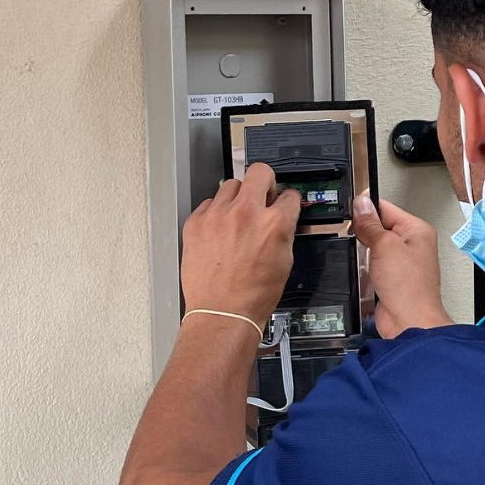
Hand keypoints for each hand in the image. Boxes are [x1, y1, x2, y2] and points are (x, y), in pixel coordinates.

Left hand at [180, 163, 300, 327]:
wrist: (222, 312)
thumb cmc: (252, 295)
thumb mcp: (284, 261)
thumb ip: (283, 231)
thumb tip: (282, 218)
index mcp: (274, 223)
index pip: (288, 194)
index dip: (287, 200)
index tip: (282, 203)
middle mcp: (246, 213)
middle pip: (259, 172)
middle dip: (265, 181)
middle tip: (262, 195)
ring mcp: (218, 216)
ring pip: (231, 184)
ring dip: (238, 197)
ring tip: (237, 216)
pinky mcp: (196, 223)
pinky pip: (209, 204)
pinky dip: (216, 213)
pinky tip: (220, 230)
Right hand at [352, 196, 452, 338]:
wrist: (409, 322)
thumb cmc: (410, 288)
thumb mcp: (384, 246)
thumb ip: (370, 225)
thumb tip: (361, 205)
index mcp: (417, 230)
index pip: (387, 208)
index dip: (367, 209)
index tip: (351, 213)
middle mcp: (412, 245)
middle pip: (379, 228)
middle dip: (364, 234)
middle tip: (358, 240)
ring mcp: (402, 263)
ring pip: (374, 248)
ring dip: (364, 254)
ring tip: (365, 260)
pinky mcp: (392, 279)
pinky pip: (373, 266)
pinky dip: (365, 269)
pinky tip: (365, 273)